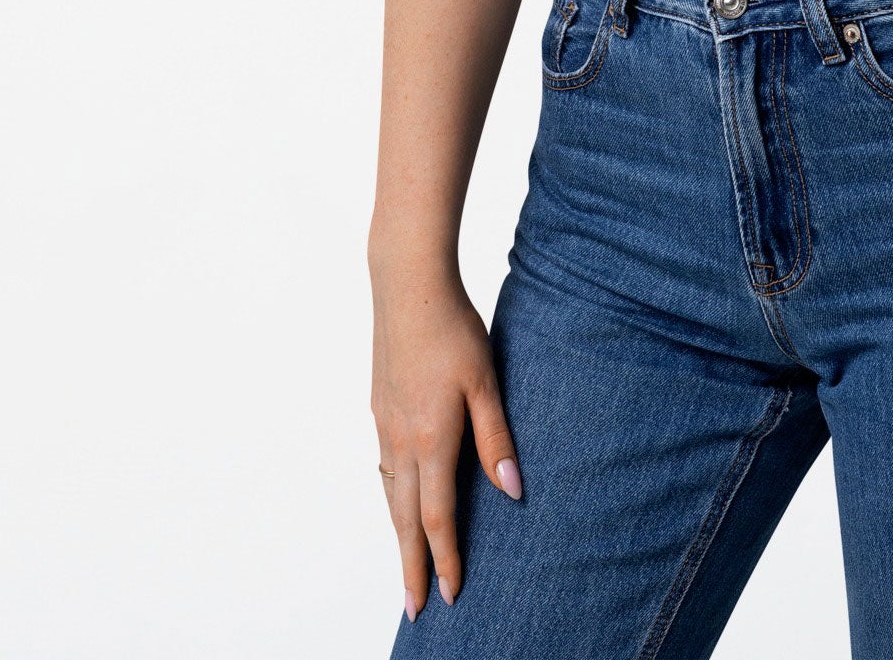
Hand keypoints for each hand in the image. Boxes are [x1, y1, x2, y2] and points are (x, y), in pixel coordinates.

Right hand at [369, 269, 520, 619]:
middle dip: (411, 564)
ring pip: (391, 494)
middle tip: (415, 607)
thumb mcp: (485, 381)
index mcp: (429, 440)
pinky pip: (384, 466)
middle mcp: (400, 441)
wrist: (407, 286)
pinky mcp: (379, 406)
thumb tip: (512, 492)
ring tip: (408, 560)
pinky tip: (399, 495)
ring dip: (399, 532)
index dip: (445, 559)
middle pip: (405, 518)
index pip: (436, 517)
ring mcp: (384, 424)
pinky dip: (392, 496)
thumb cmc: (453, 329)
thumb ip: (497, 438)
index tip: (450, 595)